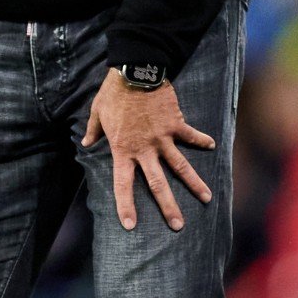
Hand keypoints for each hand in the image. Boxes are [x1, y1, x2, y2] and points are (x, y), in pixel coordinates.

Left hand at [82, 69, 213, 231]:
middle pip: (158, 184)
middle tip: (178, 226)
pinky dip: (201, 140)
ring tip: (207, 199)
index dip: (126, 205)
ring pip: (181, 167)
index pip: (123, 184)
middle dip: (168, 207)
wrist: (136, 71)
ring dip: (195, 184)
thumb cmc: (113, 93)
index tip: (130, 225)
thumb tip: (85, 142)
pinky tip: (212, 145)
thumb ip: (92, 130)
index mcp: (122, 149)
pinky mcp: (176, 124)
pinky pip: (191, 135)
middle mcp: (144, 149)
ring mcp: (162, 138)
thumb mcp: (97, 111)